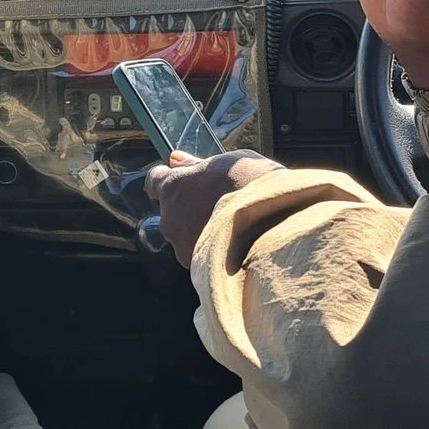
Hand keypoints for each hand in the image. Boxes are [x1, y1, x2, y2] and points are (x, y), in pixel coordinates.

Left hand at [146, 150, 281, 259]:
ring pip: (185, 237)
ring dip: (199, 232)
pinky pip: (199, 257)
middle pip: (171, 211)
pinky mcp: (197, 268)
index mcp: (173, 187)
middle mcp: (169, 218)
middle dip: (188, 208)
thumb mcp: (226, 163)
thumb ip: (196, 165)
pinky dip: (212, 252)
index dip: (168, 180)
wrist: (274, 225)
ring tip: (232, 228)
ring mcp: (181, 246)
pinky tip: (235, 247)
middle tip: (219, 205)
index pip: (154, 181)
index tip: (181, 180)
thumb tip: (175, 160)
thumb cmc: (252, 186)